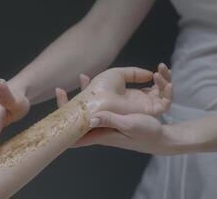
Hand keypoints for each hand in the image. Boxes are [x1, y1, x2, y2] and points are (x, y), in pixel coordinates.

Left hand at [56, 63, 171, 150]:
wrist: (160, 138)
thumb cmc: (146, 134)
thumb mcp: (129, 126)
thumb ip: (111, 122)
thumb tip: (90, 119)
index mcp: (100, 134)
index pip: (74, 134)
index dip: (62, 123)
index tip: (57, 107)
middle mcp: (100, 129)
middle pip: (77, 119)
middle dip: (68, 104)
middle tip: (61, 89)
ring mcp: (105, 123)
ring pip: (88, 110)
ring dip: (83, 94)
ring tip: (82, 77)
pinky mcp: (113, 117)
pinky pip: (99, 105)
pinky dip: (96, 95)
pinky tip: (97, 86)